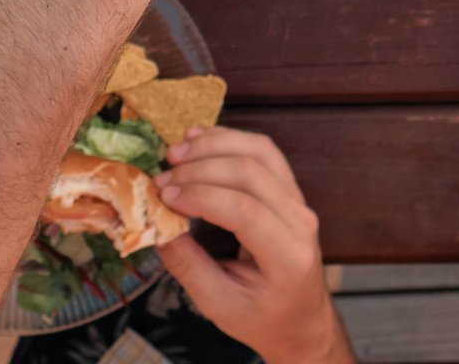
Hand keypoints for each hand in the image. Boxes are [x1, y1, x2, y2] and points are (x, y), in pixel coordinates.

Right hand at [157, 129, 350, 363]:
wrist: (300, 320)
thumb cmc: (261, 317)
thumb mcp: (219, 305)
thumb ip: (188, 266)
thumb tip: (157, 225)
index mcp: (288, 257)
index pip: (246, 211)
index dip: (201, 196)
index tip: (163, 197)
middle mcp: (301, 221)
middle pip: (252, 172)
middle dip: (200, 168)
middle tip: (161, 178)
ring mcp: (299, 201)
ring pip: (260, 151)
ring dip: (214, 144)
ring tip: (175, 152)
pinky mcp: (289, 190)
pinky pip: (263, 152)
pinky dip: (228, 140)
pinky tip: (197, 139)